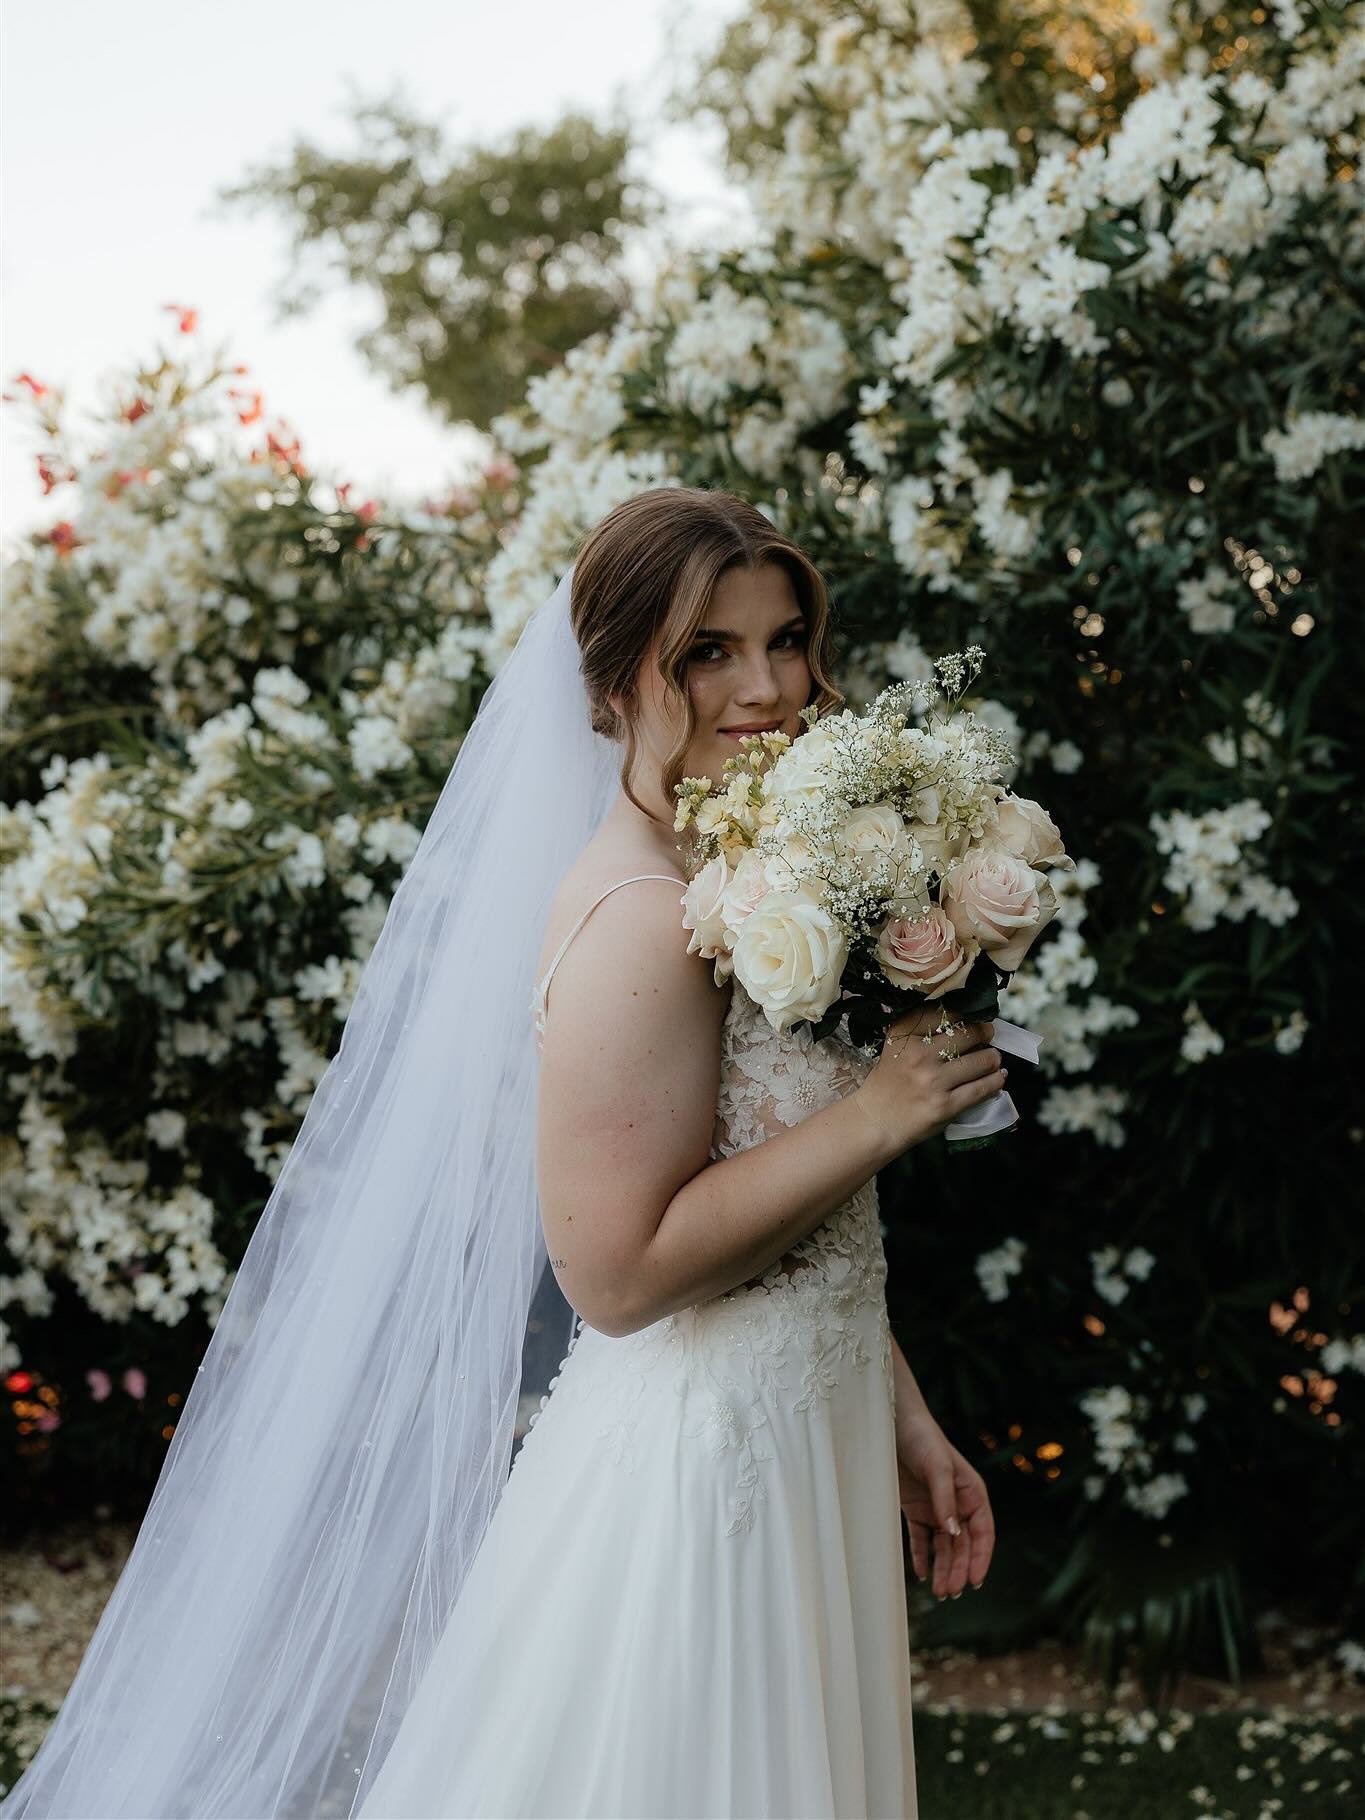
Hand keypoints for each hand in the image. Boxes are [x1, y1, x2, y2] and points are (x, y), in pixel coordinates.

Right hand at [855, 1012, 1004, 1155]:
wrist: (877, 1121)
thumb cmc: (890, 1083)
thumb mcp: (897, 1047)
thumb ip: (924, 1030)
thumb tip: (968, 1020)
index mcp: (904, 1034)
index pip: (947, 1013)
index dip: (967, 1014)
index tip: (974, 1017)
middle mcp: (918, 1054)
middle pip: (969, 1033)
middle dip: (985, 1033)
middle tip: (988, 1034)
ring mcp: (933, 1081)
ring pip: (982, 1060)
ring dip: (993, 1059)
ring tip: (992, 1059)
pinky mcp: (945, 1106)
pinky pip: (983, 1089)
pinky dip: (995, 1082)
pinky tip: (997, 1078)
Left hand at [894, 1407, 994, 1598]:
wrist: (892, 1422)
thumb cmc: (922, 1438)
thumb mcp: (937, 1466)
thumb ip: (945, 1499)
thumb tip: (954, 1534)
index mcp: (972, 1493)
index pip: (982, 1532)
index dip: (981, 1558)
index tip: (975, 1581)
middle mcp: (957, 1504)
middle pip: (962, 1545)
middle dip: (959, 1569)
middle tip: (951, 1593)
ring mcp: (936, 1508)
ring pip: (943, 1546)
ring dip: (943, 1568)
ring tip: (939, 1592)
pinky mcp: (915, 1509)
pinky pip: (921, 1539)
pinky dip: (922, 1557)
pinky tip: (921, 1574)